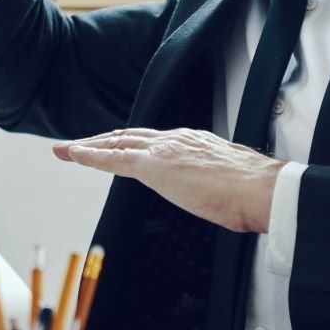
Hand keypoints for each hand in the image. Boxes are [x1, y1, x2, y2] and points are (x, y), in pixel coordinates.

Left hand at [53, 128, 282, 233]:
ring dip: (89, 146)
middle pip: (128, 136)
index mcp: (193, 142)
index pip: (152, 140)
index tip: (114, 146)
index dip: (128, 142)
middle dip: (100, 141)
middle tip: (77, 145)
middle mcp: (175, 139)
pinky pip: (114, 159)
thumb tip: (217, 191)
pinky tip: (74, 155)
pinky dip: (90, 156)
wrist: (262, 189)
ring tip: (67, 150)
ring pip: (116, 143)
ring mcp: (163, 150)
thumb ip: (215, 180)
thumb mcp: (229, 180)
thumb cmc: (254, 192)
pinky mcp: (155, 166)